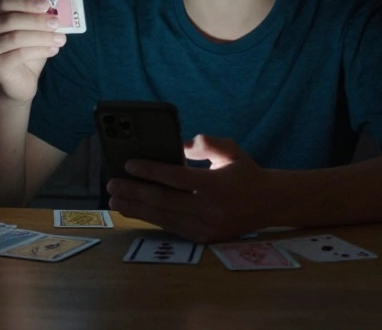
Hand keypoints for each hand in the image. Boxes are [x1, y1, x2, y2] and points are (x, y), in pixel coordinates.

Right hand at [0, 0, 65, 103]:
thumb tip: (53, 11)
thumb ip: (39, 18)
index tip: (46, 5)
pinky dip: (39, 50)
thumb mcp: (34, 31)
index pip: (6, 2)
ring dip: (41, 37)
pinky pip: (19, 54)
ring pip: (16, 37)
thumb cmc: (28, 51)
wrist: (22, 81)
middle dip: (36, 20)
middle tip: (56, 23)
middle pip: (10, 20)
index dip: (26, 2)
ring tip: (60, 39)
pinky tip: (53, 50)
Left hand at [106, 134, 270, 243]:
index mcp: (215, 184)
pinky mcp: (203, 238)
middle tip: (112, 184)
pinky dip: (151, 218)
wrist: (269, 203)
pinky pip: (171, 227)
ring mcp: (206, 227)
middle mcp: (209, 209)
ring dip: (136, 208)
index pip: (175, 177)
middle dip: (134, 191)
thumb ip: (204, 143)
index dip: (150, 170)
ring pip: (163, 217)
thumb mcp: (229, 149)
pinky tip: (135, 211)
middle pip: (163, 200)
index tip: (129, 164)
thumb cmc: (245, 172)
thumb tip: (176, 146)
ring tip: (115, 200)